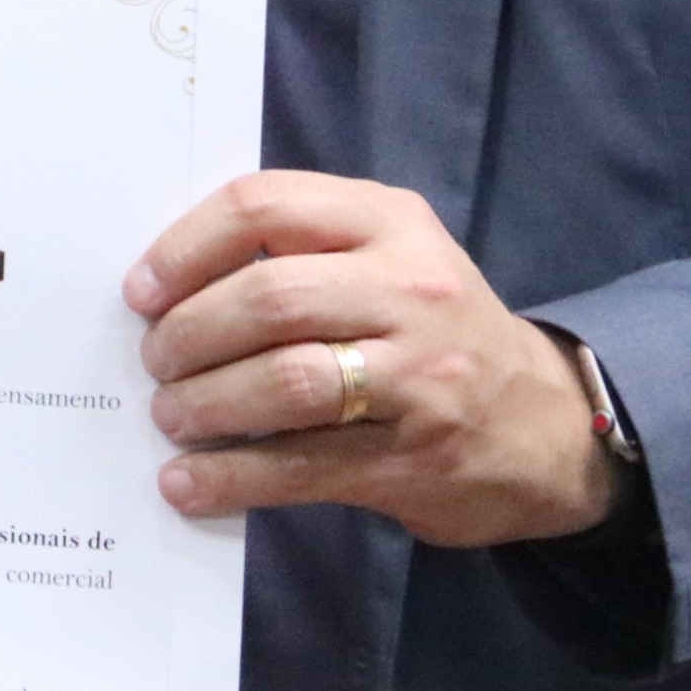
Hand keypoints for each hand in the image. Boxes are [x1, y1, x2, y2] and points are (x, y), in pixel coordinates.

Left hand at [126, 171, 613, 545]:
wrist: (549, 424)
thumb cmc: (435, 332)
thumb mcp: (389, 258)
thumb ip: (300, 251)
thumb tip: (166, 285)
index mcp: (390, 222)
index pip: (263, 207)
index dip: (184, 248)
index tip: (141, 292)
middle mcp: (410, 289)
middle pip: (268, 298)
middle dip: (188, 334)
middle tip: (155, 362)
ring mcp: (420, 376)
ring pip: (284, 381)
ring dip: (204, 404)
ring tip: (171, 417)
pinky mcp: (414, 458)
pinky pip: (300, 466)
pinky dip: (230, 477)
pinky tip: (188, 484)